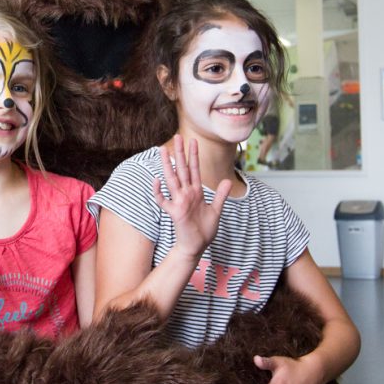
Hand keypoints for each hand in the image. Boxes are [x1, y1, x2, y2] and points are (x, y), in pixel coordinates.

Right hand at [152, 135, 229, 257]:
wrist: (196, 247)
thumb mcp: (216, 211)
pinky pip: (163, 200)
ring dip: (168, 165)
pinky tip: (156, 180)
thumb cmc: (204, 230)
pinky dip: (159, 191)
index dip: (194, 155)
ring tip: (163, 150)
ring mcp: (179, 201)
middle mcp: (186, 194)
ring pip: (172, 179)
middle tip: (178, 136)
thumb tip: (227, 180)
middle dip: (180, 153)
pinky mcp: (175, 212)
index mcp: (196, 192)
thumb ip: (220, 195)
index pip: (195, 169)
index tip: (193, 141)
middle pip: (182, 169)